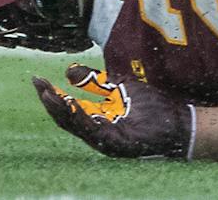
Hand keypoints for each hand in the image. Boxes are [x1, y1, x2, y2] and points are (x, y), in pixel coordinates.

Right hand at [33, 64, 190, 158]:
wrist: (180, 121)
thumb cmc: (153, 106)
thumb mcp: (120, 87)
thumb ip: (96, 81)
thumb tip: (68, 71)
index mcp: (98, 121)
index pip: (69, 109)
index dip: (52, 95)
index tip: (37, 79)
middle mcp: (98, 133)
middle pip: (67, 119)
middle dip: (50, 101)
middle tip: (38, 84)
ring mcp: (106, 141)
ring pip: (76, 127)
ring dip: (61, 110)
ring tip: (47, 94)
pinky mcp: (117, 145)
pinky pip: (94, 131)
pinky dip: (81, 118)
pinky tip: (72, 104)